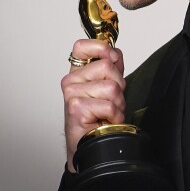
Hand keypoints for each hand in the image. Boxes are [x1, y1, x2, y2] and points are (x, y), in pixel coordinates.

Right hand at [61, 39, 125, 172]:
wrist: (88, 143)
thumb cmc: (98, 115)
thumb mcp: (109, 84)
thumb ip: (112, 65)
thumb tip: (114, 51)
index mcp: (77, 72)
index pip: (81, 46)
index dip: (100, 48)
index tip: (110, 58)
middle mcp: (70, 81)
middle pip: (108, 66)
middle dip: (119, 84)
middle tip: (111, 99)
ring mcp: (71, 94)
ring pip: (112, 87)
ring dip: (118, 102)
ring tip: (108, 111)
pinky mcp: (76, 108)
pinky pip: (109, 105)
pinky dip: (115, 115)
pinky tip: (105, 120)